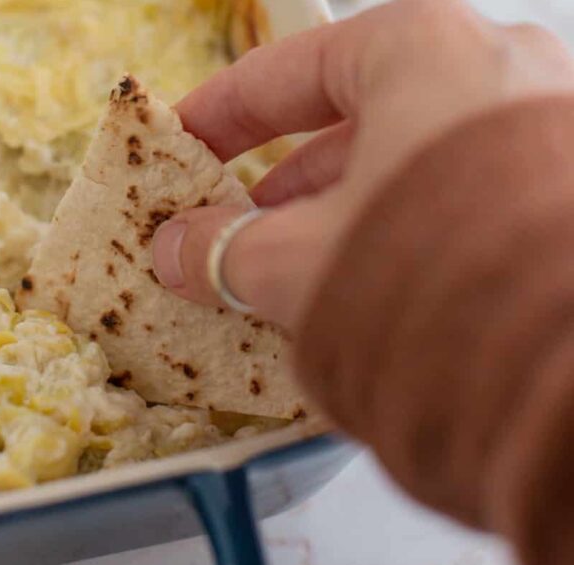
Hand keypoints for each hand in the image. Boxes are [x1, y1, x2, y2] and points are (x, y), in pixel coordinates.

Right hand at [152, 0, 573, 331]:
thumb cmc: (437, 278)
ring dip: (337, 212)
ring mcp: (542, 128)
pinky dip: (398, 231)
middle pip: (351, 119)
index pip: (286, 71)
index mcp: (422, 49)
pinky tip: (364, 284)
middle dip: (280, 181)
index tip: (183, 141)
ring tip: (288, 271)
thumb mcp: (299, 259)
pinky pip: (455, 196)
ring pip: (406, 160)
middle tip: (229, 226)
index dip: (218, 113)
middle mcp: (495, 69)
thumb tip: (176, 251)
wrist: (571, 372)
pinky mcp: (563, 190)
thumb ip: (224, 248)